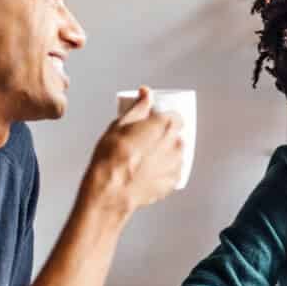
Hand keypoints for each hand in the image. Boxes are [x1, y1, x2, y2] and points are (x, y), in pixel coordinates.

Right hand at [85, 87, 185, 211]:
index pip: (175, 116)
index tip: (156, 120)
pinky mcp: (172, 183)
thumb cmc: (111, 159)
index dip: (165, 118)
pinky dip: (164, 170)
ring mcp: (175, 165)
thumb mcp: (119, 125)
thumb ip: (138, 107)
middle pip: (177, 135)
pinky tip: (148, 171)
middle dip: (165, 135)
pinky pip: (172, 172)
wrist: (109, 190)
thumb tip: (146, 94)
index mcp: (164, 125)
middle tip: (148, 139)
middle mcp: (175, 144)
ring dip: (166, 152)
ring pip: (176, 153)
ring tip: (145, 157)